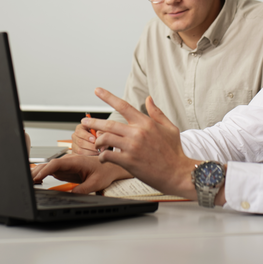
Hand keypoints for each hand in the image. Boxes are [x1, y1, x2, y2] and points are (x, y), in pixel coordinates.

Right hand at [30, 154, 130, 193]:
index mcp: (76, 161)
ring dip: (38, 173)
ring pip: (48, 167)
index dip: (45, 170)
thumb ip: (83, 189)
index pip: (56, 164)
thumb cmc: (105, 170)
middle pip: (49, 165)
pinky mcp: (65, 169)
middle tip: (27, 181)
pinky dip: (42, 174)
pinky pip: (51, 170)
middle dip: (37, 172)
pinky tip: (37, 180)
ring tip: (28, 181)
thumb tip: (72, 195)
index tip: (38, 176)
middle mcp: (69, 161)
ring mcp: (66, 165)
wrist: (110, 166)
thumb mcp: (96, 182)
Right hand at [71, 123, 100, 155]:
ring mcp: (74, 145)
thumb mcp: (99, 130)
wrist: (96, 142)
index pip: (79, 132)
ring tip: (99, 152)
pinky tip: (95, 155)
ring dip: (91, 152)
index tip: (94, 140)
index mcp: (80, 128)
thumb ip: (99, 131)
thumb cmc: (97, 135)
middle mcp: (75, 136)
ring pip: (80, 150)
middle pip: (80, 142)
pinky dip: (89, 157)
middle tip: (99, 148)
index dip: (87, 136)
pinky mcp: (75, 154)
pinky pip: (80, 157)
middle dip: (91, 146)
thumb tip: (99, 135)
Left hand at [82, 88, 202, 199]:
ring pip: (106, 138)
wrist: (178, 173)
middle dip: (94, 122)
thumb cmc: (175, 152)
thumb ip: (157, 113)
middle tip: (84, 121)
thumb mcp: (170, 127)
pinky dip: (102, 156)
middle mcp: (137, 132)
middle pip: (109, 124)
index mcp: (146, 123)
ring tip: (94, 143)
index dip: (108, 97)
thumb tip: (149, 99)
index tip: (97, 90)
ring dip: (97, 141)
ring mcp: (132, 147)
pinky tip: (103, 157)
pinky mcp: (129, 161)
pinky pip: (108, 155)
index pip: (123, 105)